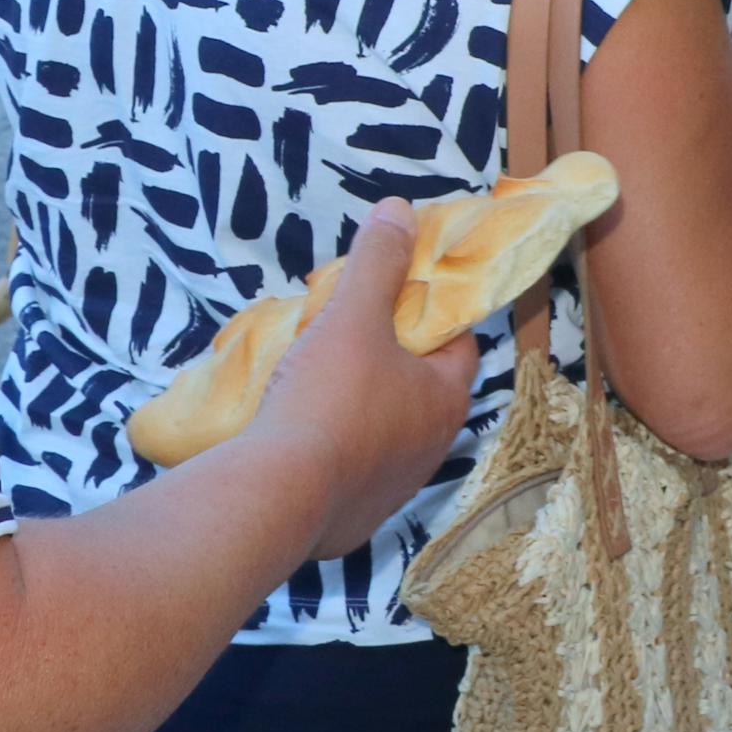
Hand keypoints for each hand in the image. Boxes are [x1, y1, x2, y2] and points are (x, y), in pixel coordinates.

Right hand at [242, 202, 485, 558]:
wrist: (275, 499)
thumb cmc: (326, 400)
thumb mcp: (352, 316)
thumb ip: (377, 263)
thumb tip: (399, 211)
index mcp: (444, 399)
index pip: (456, 344)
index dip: (430, 316)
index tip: (395, 298)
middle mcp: (429, 450)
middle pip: (416, 389)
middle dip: (386, 361)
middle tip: (347, 336)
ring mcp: (390, 490)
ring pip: (380, 434)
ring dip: (355, 409)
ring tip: (314, 382)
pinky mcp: (349, 520)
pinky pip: (344, 474)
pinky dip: (326, 452)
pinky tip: (295, 436)